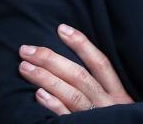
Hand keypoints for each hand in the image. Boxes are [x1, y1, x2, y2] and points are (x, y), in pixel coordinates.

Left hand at [19, 23, 134, 113]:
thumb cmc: (118, 122)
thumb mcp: (118, 105)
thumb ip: (103, 87)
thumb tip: (71, 65)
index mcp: (118, 93)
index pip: (100, 63)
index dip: (81, 44)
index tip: (61, 28)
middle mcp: (108, 104)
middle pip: (80, 76)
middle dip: (52, 60)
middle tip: (26, 49)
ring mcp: (96, 118)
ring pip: (72, 94)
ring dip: (46, 78)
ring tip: (25, 67)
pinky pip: (67, 118)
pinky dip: (53, 106)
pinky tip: (38, 95)